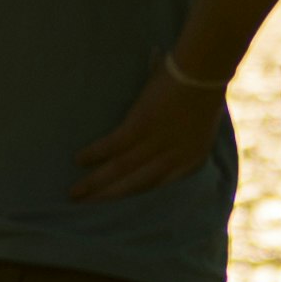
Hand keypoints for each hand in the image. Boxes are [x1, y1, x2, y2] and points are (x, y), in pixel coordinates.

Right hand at [70, 59, 223, 200]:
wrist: (205, 70)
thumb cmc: (203, 90)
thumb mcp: (200, 124)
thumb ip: (182, 137)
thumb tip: (165, 137)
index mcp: (191, 159)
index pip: (158, 187)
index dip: (133, 199)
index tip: (114, 211)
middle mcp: (173, 157)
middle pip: (134, 185)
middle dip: (107, 197)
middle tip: (85, 209)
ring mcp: (157, 141)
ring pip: (121, 169)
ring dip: (96, 183)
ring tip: (75, 193)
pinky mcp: (143, 123)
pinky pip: (115, 144)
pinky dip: (96, 153)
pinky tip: (80, 160)